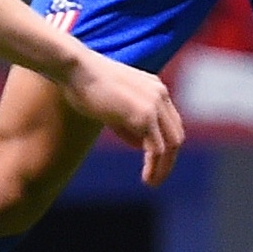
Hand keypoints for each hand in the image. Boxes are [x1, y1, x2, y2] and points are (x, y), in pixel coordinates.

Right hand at [59, 51, 185, 184]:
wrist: (76, 70)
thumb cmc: (84, 85)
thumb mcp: (113, 105)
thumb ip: (129, 123)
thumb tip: (140, 145)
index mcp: (155, 88)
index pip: (170, 122)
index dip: (165, 144)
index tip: (154, 161)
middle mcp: (160, 94)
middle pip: (176, 134)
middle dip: (169, 159)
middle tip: (156, 176)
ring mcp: (154, 104)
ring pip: (171, 144)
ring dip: (164, 167)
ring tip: (152, 182)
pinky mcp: (144, 116)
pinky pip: (157, 149)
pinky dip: (155, 166)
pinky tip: (146, 178)